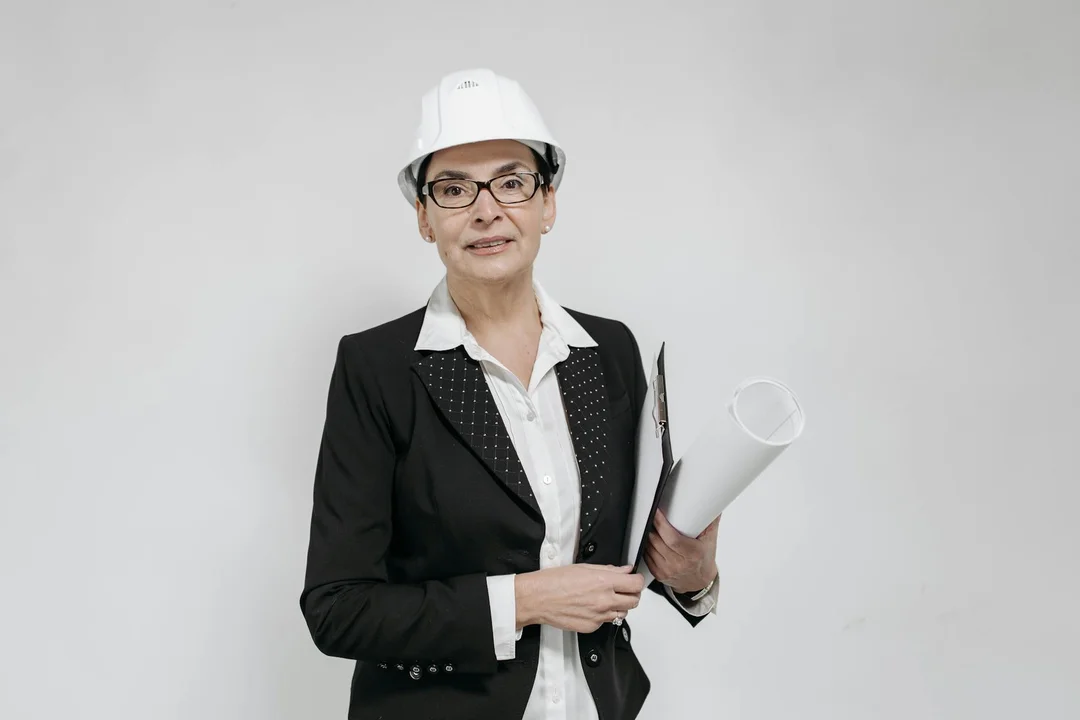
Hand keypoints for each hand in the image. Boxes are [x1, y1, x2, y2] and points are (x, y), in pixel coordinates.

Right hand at [515, 564, 644, 633]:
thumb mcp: (583, 567)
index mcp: (603, 582)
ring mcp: (599, 616)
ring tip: (607, 598)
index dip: (638, 581)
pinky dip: (604, 615)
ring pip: (623, 613)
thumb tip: (625, 571)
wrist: (537, 599)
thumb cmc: (554, 581)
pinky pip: (606, 622)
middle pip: (634, 601)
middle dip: (632, 594)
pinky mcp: (592, 627)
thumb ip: (609, 570)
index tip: (634, 579)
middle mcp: (604, 601)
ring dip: (620, 606)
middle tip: (624, 589)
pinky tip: (593, 607)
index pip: (636, 585)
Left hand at [644, 509, 719, 593]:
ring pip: (649, 548)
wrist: (699, 582)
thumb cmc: (704, 559)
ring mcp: (667, 571)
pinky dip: (646, 546)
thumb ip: (710, 521)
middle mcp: (679, 564)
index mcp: (693, 554)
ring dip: (648, 535)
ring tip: (650, 526)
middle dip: (652, 526)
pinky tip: (650, 540)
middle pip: (657, 541)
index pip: (672, 538)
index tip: (656, 512)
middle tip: (650, 515)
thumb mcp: (710, 539)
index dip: (661, 524)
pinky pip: (646, 556)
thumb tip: (712, 504)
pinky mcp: (659, 574)